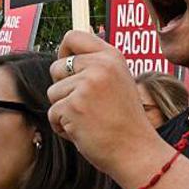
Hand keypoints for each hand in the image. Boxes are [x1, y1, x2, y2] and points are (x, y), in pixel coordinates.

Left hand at [47, 31, 170, 184]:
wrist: (136, 151)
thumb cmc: (125, 122)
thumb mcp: (118, 82)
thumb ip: (96, 67)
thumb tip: (65, 58)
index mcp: (111, 56)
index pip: (73, 36)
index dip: (64, 53)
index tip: (68, 70)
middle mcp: (100, 66)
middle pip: (56, 67)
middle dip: (63, 89)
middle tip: (85, 105)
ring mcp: (86, 85)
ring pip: (52, 93)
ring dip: (64, 110)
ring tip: (88, 120)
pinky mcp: (73, 106)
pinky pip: (52, 114)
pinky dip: (63, 127)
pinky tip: (84, 132)